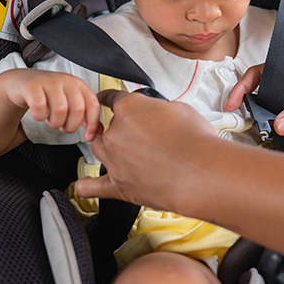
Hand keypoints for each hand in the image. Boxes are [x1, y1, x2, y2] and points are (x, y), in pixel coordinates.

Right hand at [3, 69, 101, 139]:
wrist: (21, 82)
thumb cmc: (48, 94)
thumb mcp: (69, 102)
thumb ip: (84, 115)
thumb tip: (98, 131)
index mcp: (78, 84)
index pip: (93, 104)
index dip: (93, 123)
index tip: (89, 137)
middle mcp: (66, 80)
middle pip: (78, 109)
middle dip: (71, 126)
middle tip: (63, 128)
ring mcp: (49, 81)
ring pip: (60, 109)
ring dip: (55, 122)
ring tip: (50, 120)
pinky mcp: (32, 85)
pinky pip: (39, 106)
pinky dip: (39, 116)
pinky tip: (39, 115)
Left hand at [74, 89, 219, 207]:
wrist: (200, 171)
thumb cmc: (195, 141)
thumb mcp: (181, 109)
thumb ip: (162, 110)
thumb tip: (162, 115)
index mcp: (130, 108)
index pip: (112, 98)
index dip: (108, 97)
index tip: (104, 98)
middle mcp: (116, 132)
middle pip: (106, 127)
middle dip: (120, 129)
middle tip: (137, 134)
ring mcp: (114, 159)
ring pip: (98, 149)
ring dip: (108, 149)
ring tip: (123, 152)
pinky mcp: (118, 184)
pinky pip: (92, 186)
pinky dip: (86, 185)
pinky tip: (84, 184)